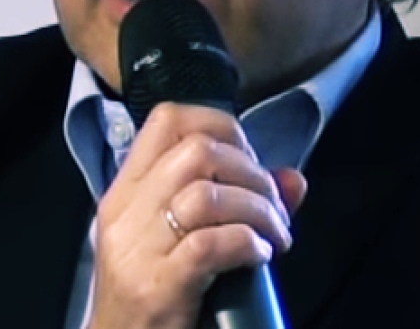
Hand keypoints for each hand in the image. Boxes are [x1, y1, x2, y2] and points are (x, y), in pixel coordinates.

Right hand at [86, 102, 306, 328]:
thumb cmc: (152, 299)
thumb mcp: (180, 242)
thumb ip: (234, 203)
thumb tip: (294, 180)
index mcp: (126, 193)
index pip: (167, 121)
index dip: (220, 125)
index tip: (248, 159)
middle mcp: (125, 214)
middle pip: (196, 151)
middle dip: (251, 171)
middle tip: (272, 205)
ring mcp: (137, 251)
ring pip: (206, 195)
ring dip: (257, 209)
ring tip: (275, 234)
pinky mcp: (157, 288)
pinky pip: (209, 245)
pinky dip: (246, 243)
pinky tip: (260, 255)